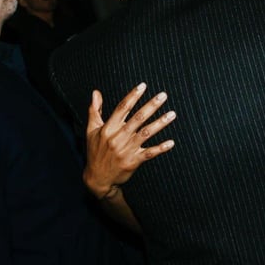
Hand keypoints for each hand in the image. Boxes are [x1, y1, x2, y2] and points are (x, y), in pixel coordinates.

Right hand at [83, 83, 175, 200]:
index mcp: (108, 129)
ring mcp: (126, 150)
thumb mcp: (91, 131)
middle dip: (151, 106)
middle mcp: (117, 138)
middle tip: (163, 95)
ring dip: (160, 123)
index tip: (143, 86)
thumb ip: (94, 111)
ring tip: (172, 114)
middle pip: (137, 118)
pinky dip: (160, 148)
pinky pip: (149, 153)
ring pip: (145, 133)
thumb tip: (95, 92)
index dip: (132, 96)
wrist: (97, 179)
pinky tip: (171, 142)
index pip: (122, 109)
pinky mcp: (133, 161)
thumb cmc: (95, 151)